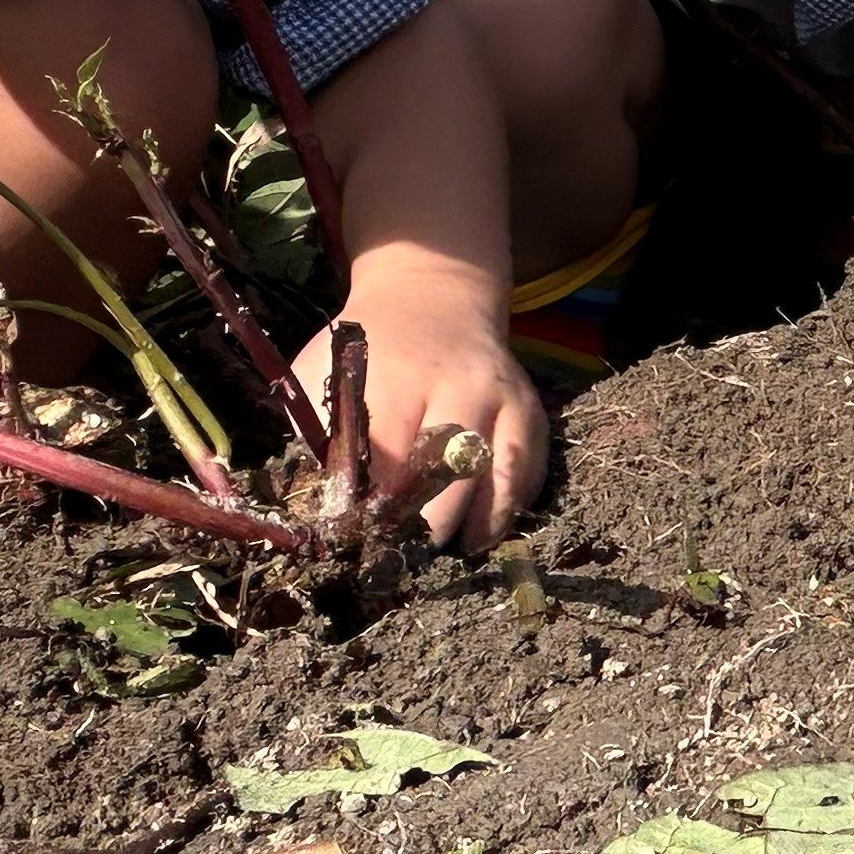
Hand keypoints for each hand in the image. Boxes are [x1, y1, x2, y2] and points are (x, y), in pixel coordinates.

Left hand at [303, 251, 546, 550]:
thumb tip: (326, 512)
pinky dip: (512, 504)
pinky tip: (487, 531)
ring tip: (457, 553)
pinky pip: (530, 467)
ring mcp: (503, 397)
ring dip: (480, 522)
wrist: (431, 294)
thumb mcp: (326, 372)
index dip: (373, 510)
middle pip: (450, 471)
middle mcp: (460, 385)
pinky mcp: (530, 408)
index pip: (388, 459)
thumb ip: (322, 435)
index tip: (359, 543)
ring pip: (501, 473)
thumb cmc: (370, 348)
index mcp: (399, 377)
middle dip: (427, 526)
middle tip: (404, 559)